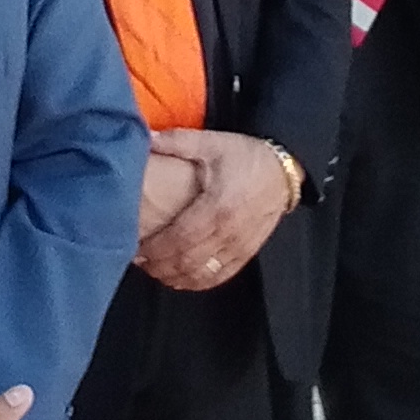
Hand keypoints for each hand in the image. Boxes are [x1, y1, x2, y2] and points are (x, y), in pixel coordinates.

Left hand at [137, 130, 290, 290]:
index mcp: (217, 206)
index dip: (156, 248)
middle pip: (187, 261)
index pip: (180, 238)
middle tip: (139, 262)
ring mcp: (240, 246)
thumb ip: (177, 142)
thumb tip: (146, 138)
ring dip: (176, 277)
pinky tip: (182, 278)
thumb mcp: (212, 143)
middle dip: (160, 266)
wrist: (283, 170)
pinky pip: (220, 275)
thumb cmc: (246, 156)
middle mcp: (229, 232)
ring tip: (156, 271)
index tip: (136, 248)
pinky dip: (198, 282)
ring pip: (202, 274)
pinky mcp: (247, 253)